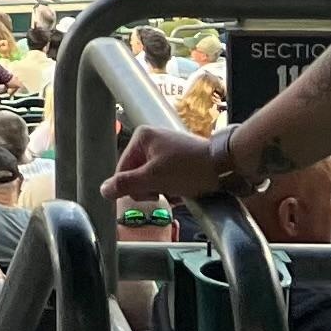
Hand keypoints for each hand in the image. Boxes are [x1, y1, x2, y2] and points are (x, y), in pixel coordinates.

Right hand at [105, 123, 224, 204]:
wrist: (226, 166)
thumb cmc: (190, 169)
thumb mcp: (153, 179)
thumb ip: (126, 185)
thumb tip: (103, 190)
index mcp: (141, 138)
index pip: (122, 171)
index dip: (134, 188)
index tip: (153, 193)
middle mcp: (151, 139)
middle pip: (136, 175)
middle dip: (150, 189)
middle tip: (167, 191)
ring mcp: (166, 148)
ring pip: (152, 179)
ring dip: (163, 190)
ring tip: (179, 190)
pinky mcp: (179, 158)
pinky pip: (165, 178)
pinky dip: (172, 187)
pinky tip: (184, 190)